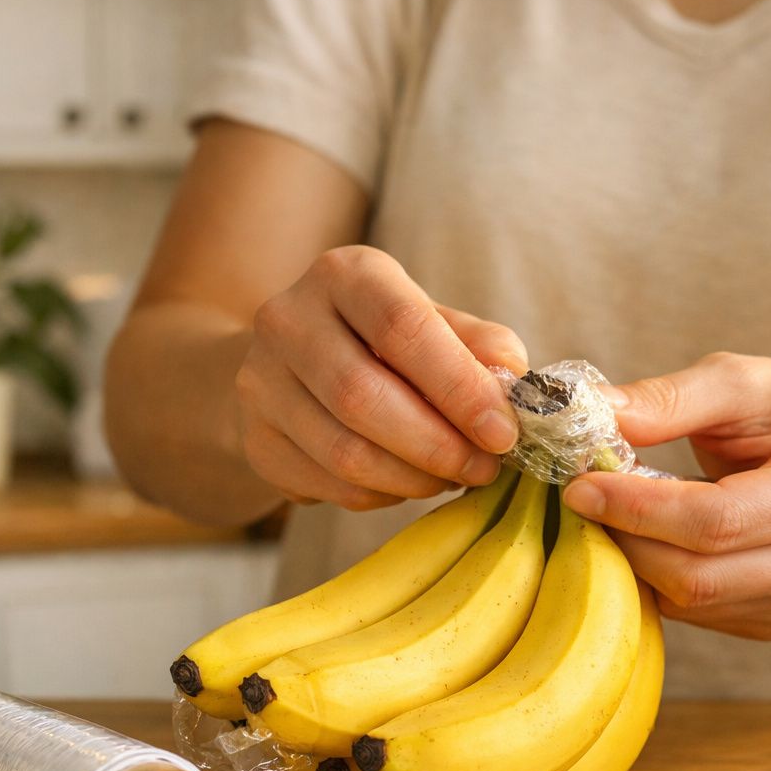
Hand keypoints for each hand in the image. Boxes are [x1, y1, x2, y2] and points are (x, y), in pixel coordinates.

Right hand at [235, 246, 526, 508]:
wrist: (295, 363)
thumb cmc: (386, 342)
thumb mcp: (436, 324)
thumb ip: (480, 346)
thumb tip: (516, 384)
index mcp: (345, 274)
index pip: (402, 328)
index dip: (458, 387)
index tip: (503, 433)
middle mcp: (288, 319)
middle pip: (363, 397)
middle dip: (438, 445)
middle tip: (484, 468)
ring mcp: (260, 382)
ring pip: (344, 452)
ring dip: (414, 478)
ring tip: (452, 476)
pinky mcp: (255, 439)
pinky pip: (329, 485)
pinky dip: (382, 495)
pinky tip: (407, 482)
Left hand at [561, 353, 770, 640]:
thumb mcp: (745, 382)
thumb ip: (670, 399)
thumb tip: (592, 415)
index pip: (715, 522)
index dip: (638, 509)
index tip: (580, 485)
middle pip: (697, 576)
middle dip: (626, 538)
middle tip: (585, 495)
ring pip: (690, 603)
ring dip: (637, 559)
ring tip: (620, 509)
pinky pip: (698, 614)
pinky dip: (661, 578)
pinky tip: (656, 536)